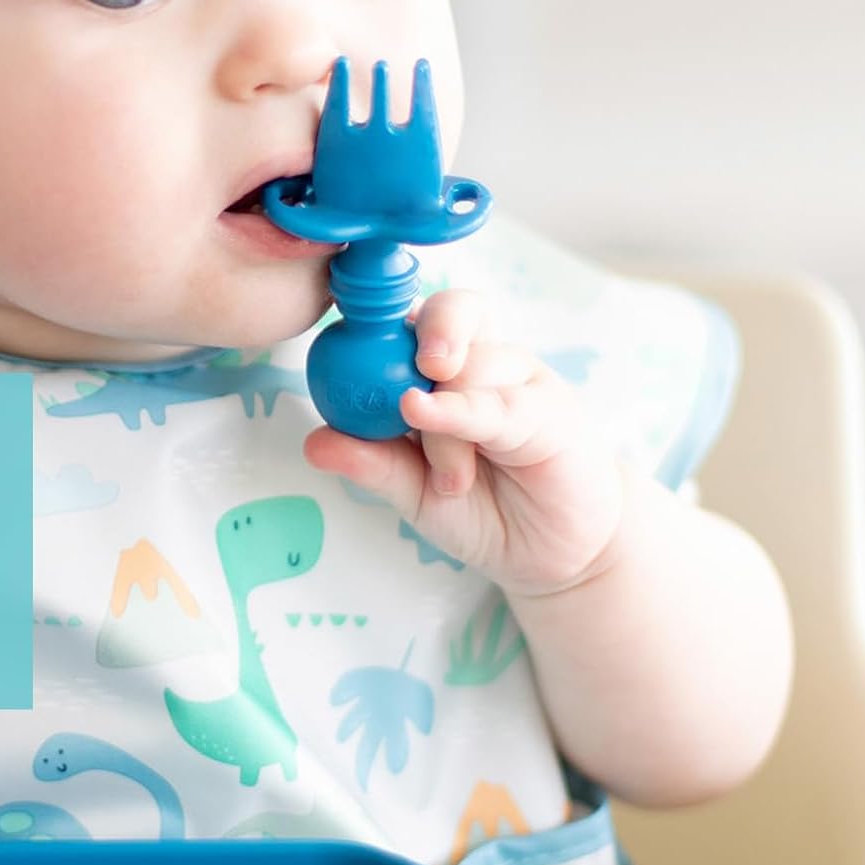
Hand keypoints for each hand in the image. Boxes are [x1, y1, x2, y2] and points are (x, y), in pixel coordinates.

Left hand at [302, 289, 626, 597]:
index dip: (380, 312)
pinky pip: (499, 403)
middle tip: (414, 360)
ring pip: (471, 367)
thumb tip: (314, 442)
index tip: (348, 328)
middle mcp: (478, 360)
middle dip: (431, 326)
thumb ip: (370, 461)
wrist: (550, 554)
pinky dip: (461, 411)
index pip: (408, 318)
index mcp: (438, 368)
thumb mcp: (412, 489)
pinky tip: (435, 420)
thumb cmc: (480, 508)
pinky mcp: (549, 411)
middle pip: (453, 310)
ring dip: (443, 421)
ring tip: (448, 478)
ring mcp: (517, 380)